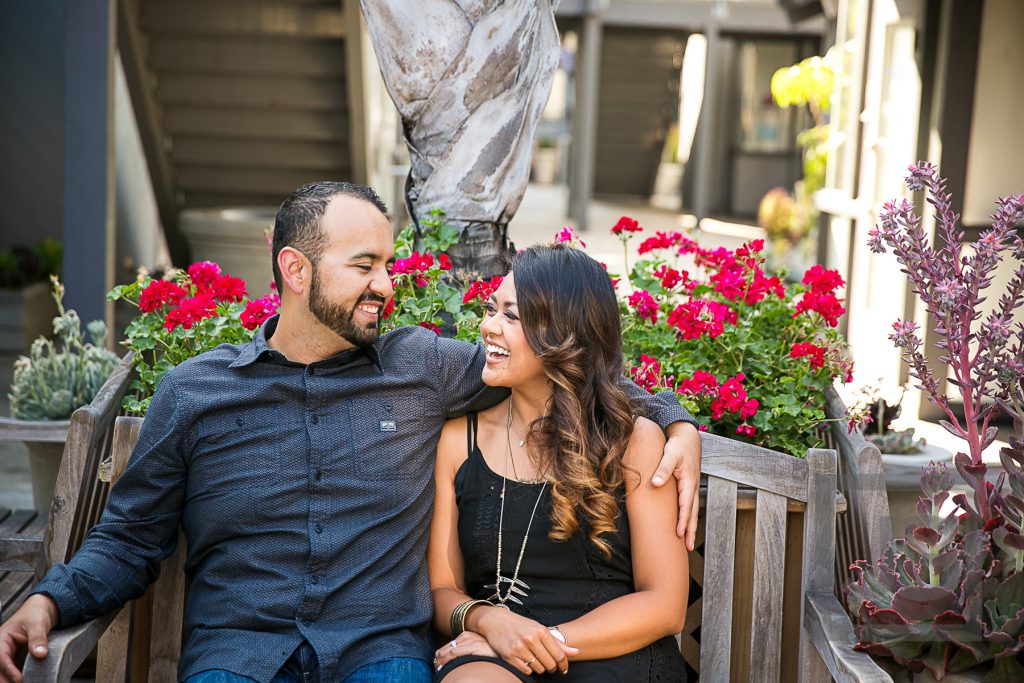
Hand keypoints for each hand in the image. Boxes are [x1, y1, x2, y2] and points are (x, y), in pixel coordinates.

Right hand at [0, 594, 58, 682]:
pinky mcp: (17, 660)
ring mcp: (9, 656)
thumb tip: (40, 653)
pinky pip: (16, 672)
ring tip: (27, 681)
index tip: (19, 679)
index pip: (1, 658)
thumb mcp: (38, 623)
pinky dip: (19, 678)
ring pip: (6, 673)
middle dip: (8, 679)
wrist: (43, 609)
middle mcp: (2, 649)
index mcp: (1, 639)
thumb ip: (38, 638)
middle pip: (0, 669)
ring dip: (12, 680)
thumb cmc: (36, 613)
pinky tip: (28, 680)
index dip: (9, 670)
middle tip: (22, 682)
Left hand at [433, 631, 497, 670]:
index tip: (438, 661)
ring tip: (438, 668)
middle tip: (436, 666)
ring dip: (443, 660)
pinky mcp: (476, 647)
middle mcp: (470, 636)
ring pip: (451, 650)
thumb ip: (470, 651)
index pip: (452, 643)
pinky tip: (444, 667)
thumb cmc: (496, 653)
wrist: (509, 652)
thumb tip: (458, 660)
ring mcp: (474, 640)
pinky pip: (457, 653)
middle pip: (450, 646)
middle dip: (441, 657)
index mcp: (470, 635)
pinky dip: (448, 660)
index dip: (443, 653)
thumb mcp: (481, 649)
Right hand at [474, 607, 576, 675]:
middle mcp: (531, 639)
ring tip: (536, 661)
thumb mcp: (539, 629)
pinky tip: (526, 661)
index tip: (563, 669)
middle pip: (550, 664)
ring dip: (540, 668)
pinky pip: (526, 671)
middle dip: (552, 668)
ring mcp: (519, 648)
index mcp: (541, 631)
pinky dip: (529, 669)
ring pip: (539, 669)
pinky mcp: (509, 656)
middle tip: (549, 665)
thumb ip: (557, 642)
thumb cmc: (520, 625)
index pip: (559, 654)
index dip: (564, 665)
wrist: (495, 621)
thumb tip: (576, 652)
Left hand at [653, 422, 701, 549]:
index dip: (683, 520)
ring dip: (690, 527)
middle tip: (687, 548)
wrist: (687, 436)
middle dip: (690, 531)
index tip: (679, 534)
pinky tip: (684, 527)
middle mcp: (693, 487)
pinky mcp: (689, 487)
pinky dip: (688, 518)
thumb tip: (655, 483)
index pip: (686, 505)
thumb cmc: (678, 445)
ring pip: (692, 511)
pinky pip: (690, 506)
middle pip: (692, 513)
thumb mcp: (670, 454)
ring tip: (687, 544)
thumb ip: (663, 468)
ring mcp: (692, 488)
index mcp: (689, 481)